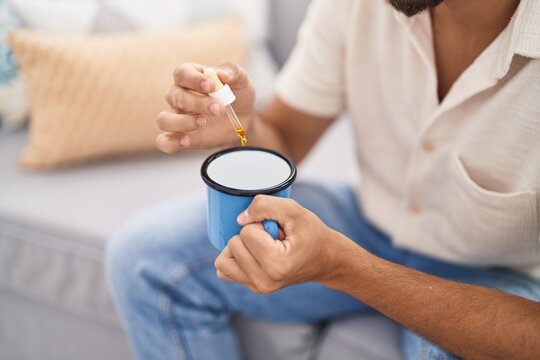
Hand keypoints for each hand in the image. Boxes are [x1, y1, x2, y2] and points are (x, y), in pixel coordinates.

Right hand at [156, 62, 255, 152]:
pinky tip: (186, 141)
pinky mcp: (180, 136)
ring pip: (164, 120)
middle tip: (219, 109)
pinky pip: (165, 142)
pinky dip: (171, 142)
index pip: (182, 73)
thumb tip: (222, 75)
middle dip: (198, 103)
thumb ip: (232, 72)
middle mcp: (178, 96)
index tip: (210, 86)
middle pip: (176, 97)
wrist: (244, 119)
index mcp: (190, 76)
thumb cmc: (238, 94)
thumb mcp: (241, 79)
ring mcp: (177, 117)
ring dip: (182, 122)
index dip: (193, 79)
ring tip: (203, 122)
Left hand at [214, 195, 348, 293]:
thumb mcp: (293, 210)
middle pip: (232, 245)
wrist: (325, 259)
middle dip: (249, 235)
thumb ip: (264, 205)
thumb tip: (239, 219)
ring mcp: (258, 287)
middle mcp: (265, 281)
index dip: (260, 224)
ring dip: (239, 247)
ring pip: (223, 261)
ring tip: (262, 246)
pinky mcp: (254, 288)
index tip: (278, 230)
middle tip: (273, 238)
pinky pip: (225, 270)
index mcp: (276, 264)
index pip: (245, 232)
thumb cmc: (312, 233)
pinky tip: (253, 254)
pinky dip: (234, 259)